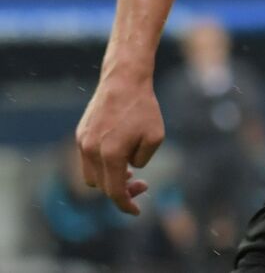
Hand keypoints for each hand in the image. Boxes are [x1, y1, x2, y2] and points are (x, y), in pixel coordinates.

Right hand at [74, 72, 162, 215]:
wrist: (124, 80)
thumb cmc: (144, 108)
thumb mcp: (155, 137)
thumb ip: (141, 160)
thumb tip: (128, 170)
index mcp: (110, 154)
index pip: (114, 192)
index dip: (126, 205)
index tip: (137, 212)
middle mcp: (91, 151)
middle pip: (103, 186)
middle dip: (121, 191)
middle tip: (142, 185)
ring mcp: (82, 142)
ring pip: (91, 176)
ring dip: (108, 179)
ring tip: (128, 173)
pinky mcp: (80, 134)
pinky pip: (88, 159)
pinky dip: (101, 165)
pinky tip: (118, 156)